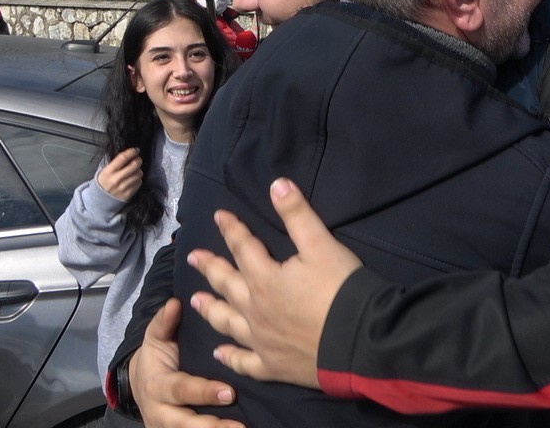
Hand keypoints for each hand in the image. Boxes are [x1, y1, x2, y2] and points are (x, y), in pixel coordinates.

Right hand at [98, 148, 143, 200]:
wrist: (101, 199)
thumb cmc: (105, 181)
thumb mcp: (105, 170)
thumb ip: (116, 162)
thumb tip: (129, 154)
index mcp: (109, 171)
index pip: (123, 158)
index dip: (131, 152)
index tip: (135, 150)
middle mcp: (116, 179)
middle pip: (134, 165)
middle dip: (138, 160)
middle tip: (137, 160)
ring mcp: (123, 187)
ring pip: (138, 174)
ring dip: (138, 171)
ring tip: (133, 172)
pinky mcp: (128, 194)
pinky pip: (139, 183)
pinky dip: (137, 180)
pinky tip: (132, 180)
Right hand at [131, 298, 242, 427]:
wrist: (139, 385)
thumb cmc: (156, 358)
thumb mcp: (155, 339)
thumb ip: (164, 323)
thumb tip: (175, 304)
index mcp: (157, 385)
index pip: (181, 389)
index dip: (204, 392)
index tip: (230, 392)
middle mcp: (159, 411)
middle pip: (184, 422)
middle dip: (211, 424)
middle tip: (240, 425)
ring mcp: (165, 427)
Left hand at [187, 177, 362, 387]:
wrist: (356, 341)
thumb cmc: (339, 290)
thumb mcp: (321, 245)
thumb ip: (297, 214)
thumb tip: (276, 183)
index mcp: (264, 278)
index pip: (242, 247)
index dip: (231, 229)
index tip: (219, 216)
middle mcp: (254, 309)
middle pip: (227, 284)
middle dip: (210, 268)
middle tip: (193, 258)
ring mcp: (260, 340)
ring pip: (227, 322)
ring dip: (211, 309)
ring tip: (196, 300)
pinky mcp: (271, 365)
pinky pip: (244, 361)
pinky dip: (230, 356)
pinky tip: (220, 353)